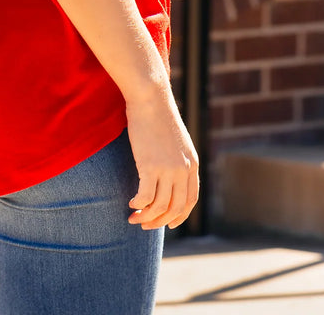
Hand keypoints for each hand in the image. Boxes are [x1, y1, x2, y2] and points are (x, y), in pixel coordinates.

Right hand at [125, 88, 199, 230]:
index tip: (168, 224)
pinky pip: (145, 197)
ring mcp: (168, 169)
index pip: (190, 200)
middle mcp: (184, 169)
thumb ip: (176, 159)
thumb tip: (168, 175)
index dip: (179, 216)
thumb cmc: (158, 115)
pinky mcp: (150, 166)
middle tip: (145, 225)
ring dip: (146, 217)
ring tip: (133, 217)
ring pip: (159, 206)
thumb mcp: (175, 140)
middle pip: (175, 208)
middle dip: (160, 222)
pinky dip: (138, 204)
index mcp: (193, 163)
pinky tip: (130, 203)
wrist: (150, 97)